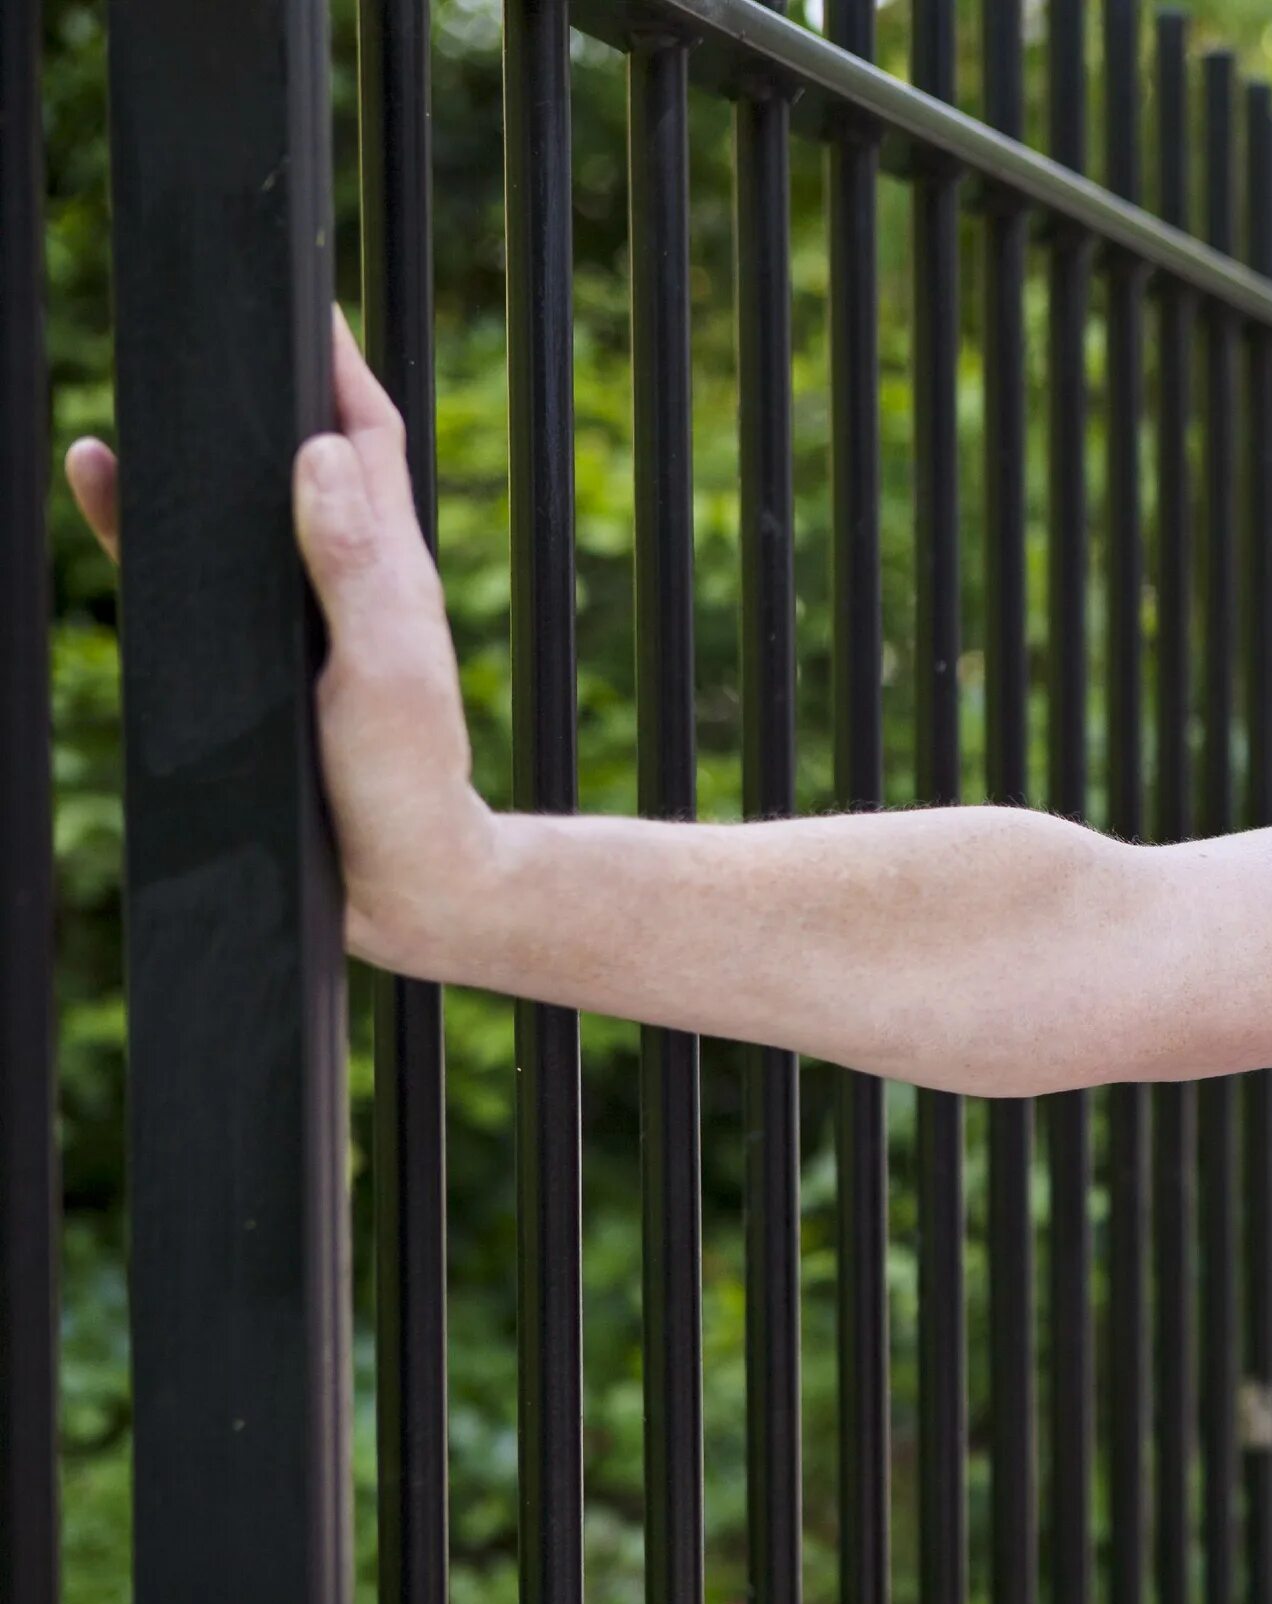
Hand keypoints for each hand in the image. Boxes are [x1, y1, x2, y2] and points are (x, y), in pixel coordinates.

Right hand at [64, 301, 494, 969]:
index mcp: (386, 561)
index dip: (335, 358)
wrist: (402, 883)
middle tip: (211, 310)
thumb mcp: (385, 668)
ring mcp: (296, 609)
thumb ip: (355, 567)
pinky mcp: (252, 652)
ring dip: (198, 441)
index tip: (297, 287)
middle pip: (298, 446)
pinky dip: (144, 520)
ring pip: (240, 499)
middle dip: (261, 378)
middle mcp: (343, 570)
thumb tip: (317, 451)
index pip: (363, 431)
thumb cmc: (406, 778)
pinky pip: (190, 568)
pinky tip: (98, 475)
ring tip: (145, 373)